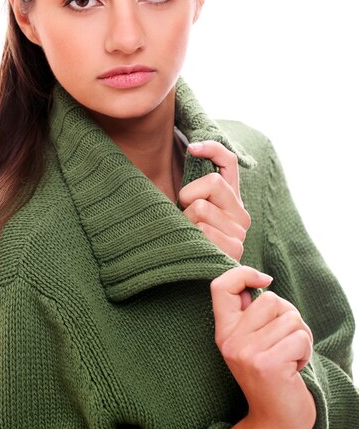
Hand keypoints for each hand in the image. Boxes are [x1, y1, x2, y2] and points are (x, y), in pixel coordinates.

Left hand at [178, 140, 250, 260]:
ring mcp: (240, 232)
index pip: (229, 162)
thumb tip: (192, 150)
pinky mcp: (235, 249)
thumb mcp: (188, 209)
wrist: (192, 281)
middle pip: (212, 183)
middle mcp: (242, 214)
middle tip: (186, 217)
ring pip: (202, 207)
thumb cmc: (186, 239)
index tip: (191, 148)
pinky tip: (194, 246)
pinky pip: (203, 229)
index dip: (212, 149)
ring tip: (189, 235)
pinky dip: (190, 235)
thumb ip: (194, 187)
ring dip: (186, 220)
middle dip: (189, 196)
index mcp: (232, 199)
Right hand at [212, 266, 315, 428]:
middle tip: (284, 340)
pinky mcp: (268, 364)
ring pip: (290, 318)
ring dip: (300, 336)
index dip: (243, 273)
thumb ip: (248, 312)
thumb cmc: (269, 372)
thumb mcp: (249, 340)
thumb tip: (256, 280)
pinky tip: (295, 368)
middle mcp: (230, 340)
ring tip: (289, 355)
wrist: (274, 419)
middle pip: (270, 299)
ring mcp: (247, 352)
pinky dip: (305, 351)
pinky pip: (300, 337)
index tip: (264, 280)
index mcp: (223, 330)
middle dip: (288, 315)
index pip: (220, 286)